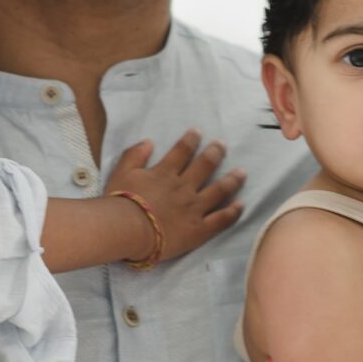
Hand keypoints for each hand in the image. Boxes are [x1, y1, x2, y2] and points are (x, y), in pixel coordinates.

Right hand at [107, 129, 245, 261]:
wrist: (127, 229)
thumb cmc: (120, 202)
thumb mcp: (121, 172)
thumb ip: (134, 155)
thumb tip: (149, 142)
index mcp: (165, 173)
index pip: (181, 151)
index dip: (191, 140)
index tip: (198, 132)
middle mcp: (184, 187)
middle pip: (205, 166)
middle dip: (215, 153)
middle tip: (223, 145)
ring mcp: (194, 208)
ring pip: (219, 190)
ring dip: (232, 180)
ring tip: (242, 173)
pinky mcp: (199, 229)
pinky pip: (221, 219)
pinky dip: (233, 211)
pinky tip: (241, 204)